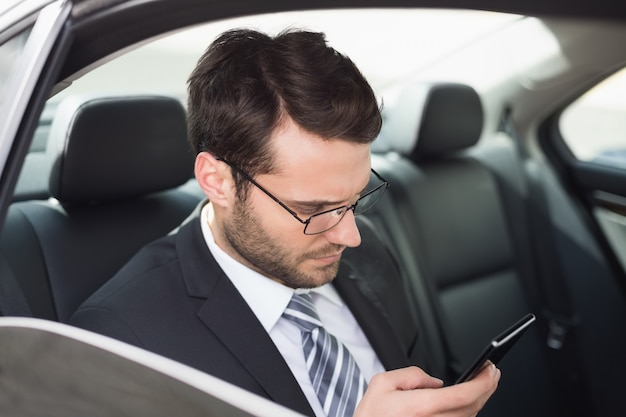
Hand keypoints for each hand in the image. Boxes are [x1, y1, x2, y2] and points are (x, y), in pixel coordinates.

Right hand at [354, 362, 499, 416]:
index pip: (464, 395)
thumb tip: (435, 382)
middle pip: (472, 407)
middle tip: (491, 373)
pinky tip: (467, 402)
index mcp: (420, 407)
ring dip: (479, 399)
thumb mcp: (382, 384)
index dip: (483, 382)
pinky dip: (467, 411)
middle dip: (487, 387)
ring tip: (482, 384)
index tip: (490, 370)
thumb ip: (411, 376)